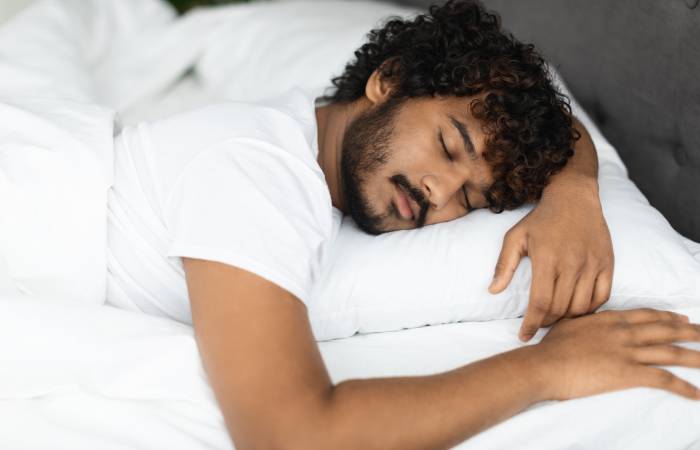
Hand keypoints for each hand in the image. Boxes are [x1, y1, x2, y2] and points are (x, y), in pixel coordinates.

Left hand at [488, 177, 613, 340]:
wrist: (574, 197)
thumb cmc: (541, 219)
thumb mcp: (515, 237)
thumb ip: (504, 265)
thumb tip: (493, 291)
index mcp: (547, 259)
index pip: (540, 303)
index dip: (532, 324)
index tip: (524, 336)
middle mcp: (572, 263)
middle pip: (561, 308)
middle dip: (547, 323)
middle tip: (538, 326)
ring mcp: (593, 264)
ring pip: (582, 307)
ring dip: (568, 319)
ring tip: (556, 319)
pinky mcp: (608, 264)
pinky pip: (602, 297)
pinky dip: (590, 310)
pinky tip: (577, 310)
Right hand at [533, 308, 699, 400]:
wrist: (545, 364)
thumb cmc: (551, 348)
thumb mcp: (569, 325)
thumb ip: (586, 323)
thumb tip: (587, 323)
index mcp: (610, 320)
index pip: (647, 315)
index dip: (668, 317)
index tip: (682, 318)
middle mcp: (624, 333)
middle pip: (666, 330)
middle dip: (690, 332)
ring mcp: (628, 352)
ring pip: (671, 352)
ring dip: (695, 356)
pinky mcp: (628, 373)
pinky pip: (663, 379)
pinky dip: (684, 387)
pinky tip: (697, 393)